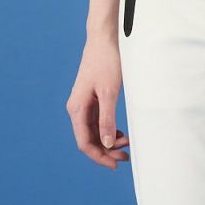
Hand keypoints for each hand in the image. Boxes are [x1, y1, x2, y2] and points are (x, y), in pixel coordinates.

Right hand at [66, 35, 130, 169]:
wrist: (105, 39)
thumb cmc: (106, 62)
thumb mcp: (109, 93)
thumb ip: (108, 120)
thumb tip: (107, 144)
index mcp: (77, 109)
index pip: (85, 143)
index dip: (99, 157)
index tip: (115, 165)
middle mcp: (77, 109)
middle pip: (89, 140)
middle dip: (106, 152)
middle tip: (126, 158)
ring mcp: (84, 105)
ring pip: (95, 133)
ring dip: (109, 143)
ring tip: (127, 146)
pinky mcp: (92, 100)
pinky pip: (98, 123)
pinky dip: (110, 131)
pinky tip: (122, 134)